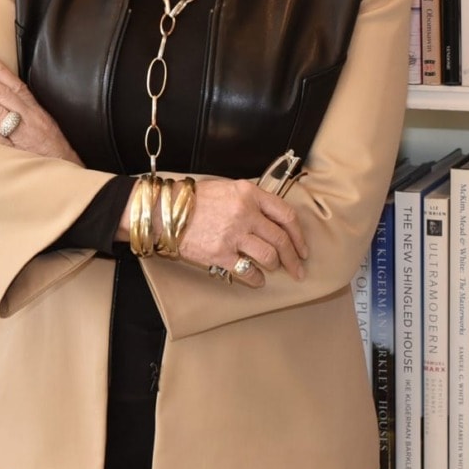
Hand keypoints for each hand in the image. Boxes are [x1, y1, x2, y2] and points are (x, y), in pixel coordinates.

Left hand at [0, 53, 82, 163]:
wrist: (66, 174)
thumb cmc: (54, 152)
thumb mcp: (46, 125)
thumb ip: (29, 112)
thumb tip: (8, 99)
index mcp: (36, 112)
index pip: (16, 86)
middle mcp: (28, 119)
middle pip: (0, 94)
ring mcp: (19, 135)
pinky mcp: (11, 151)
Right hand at [178, 177, 307, 287]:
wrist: (166, 212)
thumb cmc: (195, 200)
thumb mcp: (227, 188)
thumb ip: (251, 200)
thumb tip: (271, 218)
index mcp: (249, 193)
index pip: (285, 214)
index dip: (298, 234)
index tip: (302, 247)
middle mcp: (245, 212)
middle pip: (281, 239)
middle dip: (294, 258)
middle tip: (298, 269)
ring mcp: (234, 234)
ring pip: (269, 256)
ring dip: (275, 266)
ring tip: (273, 269)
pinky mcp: (221, 254)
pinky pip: (248, 271)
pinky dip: (256, 279)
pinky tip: (257, 280)